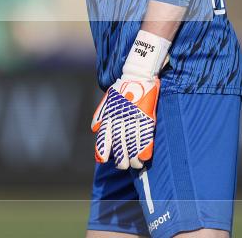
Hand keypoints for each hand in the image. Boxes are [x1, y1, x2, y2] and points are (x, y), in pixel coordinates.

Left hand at [90, 29, 169, 169]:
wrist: (138, 74)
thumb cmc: (121, 89)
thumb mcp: (107, 101)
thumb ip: (100, 116)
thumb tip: (95, 130)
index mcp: (110, 115)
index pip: (104, 137)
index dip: (103, 150)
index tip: (102, 160)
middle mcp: (120, 119)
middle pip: (119, 144)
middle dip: (121, 159)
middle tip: (122, 165)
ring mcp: (134, 118)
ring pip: (133, 143)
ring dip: (133, 158)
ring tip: (134, 166)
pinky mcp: (146, 117)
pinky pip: (145, 136)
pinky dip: (144, 148)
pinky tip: (144, 158)